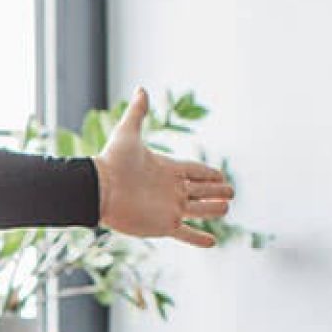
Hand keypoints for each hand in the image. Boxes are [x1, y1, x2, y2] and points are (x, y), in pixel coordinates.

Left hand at [94, 87, 235, 245]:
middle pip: (201, 190)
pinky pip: (186, 233)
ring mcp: (169, 208)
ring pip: (200, 211)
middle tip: (231, 192)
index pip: (195, 171)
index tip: (220, 175)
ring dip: (214, 211)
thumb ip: (137, 113)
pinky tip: (211, 242)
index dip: (208, 173)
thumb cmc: (112, 161)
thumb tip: (141, 89)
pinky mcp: (164, 225)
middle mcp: (171, 189)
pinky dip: (198, 238)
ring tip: (226, 209)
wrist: (99, 189)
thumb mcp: (128, 133)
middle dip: (217, 191)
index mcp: (167, 168)